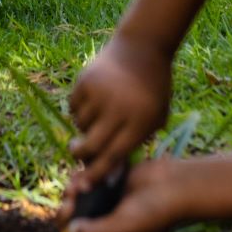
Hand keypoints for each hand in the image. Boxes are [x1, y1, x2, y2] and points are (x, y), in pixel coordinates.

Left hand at [59, 157, 185, 231]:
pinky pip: (85, 185)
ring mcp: (106, 206)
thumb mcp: (123, 228)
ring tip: (79, 188)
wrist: (175, 184)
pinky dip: (81, 181)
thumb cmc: (155, 213)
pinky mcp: (109, 185)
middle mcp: (105, 227)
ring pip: (76, 204)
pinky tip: (85, 178)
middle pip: (72, 229)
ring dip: (71, 196)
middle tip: (69, 206)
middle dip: (65, 217)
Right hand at [69, 33, 171, 187]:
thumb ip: (139, 140)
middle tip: (77, 150)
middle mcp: (119, 110)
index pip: (113, 157)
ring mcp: (101, 95)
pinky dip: (80, 108)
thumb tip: (112, 171)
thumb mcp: (157, 114)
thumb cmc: (153, 87)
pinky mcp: (85, 81)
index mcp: (140, 121)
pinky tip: (95, 97)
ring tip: (100, 111)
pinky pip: (73, 107)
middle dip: (80, 154)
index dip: (97, 174)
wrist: (143, 47)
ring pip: (80, 126)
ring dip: (85, 125)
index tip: (85, 184)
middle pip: (90, 147)